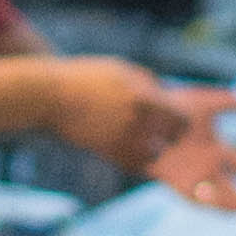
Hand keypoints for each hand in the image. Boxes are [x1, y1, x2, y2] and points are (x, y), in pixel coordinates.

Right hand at [46, 57, 193, 170]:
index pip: (179, 119)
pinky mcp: (108, 153)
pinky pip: (134, 164)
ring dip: (156, 150)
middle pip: (169, 139)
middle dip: (172, 136)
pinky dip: (140, 160)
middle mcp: (136, 123)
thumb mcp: (122, 71)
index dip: (182, 121)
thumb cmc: (87, 79)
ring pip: (153, 155)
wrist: (52, 98)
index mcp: (142, 99)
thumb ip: (147, 83)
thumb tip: (166, 96)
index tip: (183, 121)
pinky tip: (138, 151)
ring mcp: (122, 141)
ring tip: (154, 143)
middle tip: (172, 134)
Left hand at [149, 86, 235, 214]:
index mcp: (215, 149)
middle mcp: (205, 166)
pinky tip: (216, 201)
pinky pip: (193, 195)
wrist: (143, 114)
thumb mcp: (204, 103)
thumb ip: (227, 102)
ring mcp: (190, 174)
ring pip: (215, 195)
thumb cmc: (172, 107)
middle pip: (232, 187)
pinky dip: (206, 199)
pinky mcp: (174, 179)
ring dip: (231, 204)